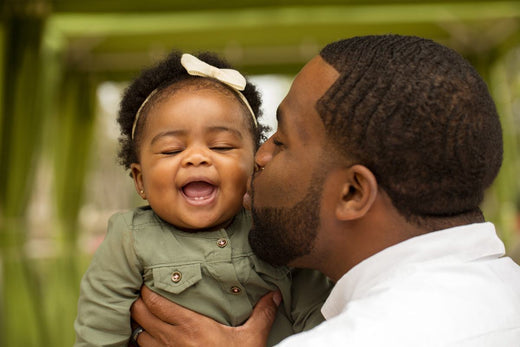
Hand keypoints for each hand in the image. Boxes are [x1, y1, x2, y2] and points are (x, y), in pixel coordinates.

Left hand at [130, 286, 280, 346]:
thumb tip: (274, 295)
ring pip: (138, 333)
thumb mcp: (251, 338)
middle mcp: (173, 339)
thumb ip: (261, 315)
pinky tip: (151, 337)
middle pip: (139, 313)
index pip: (155, 302)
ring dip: (140, 323)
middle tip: (146, 294)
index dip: (147, 290)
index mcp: (191, 326)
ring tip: (148, 314)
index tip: (150, 281)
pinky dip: (143, 341)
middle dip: (139, 302)